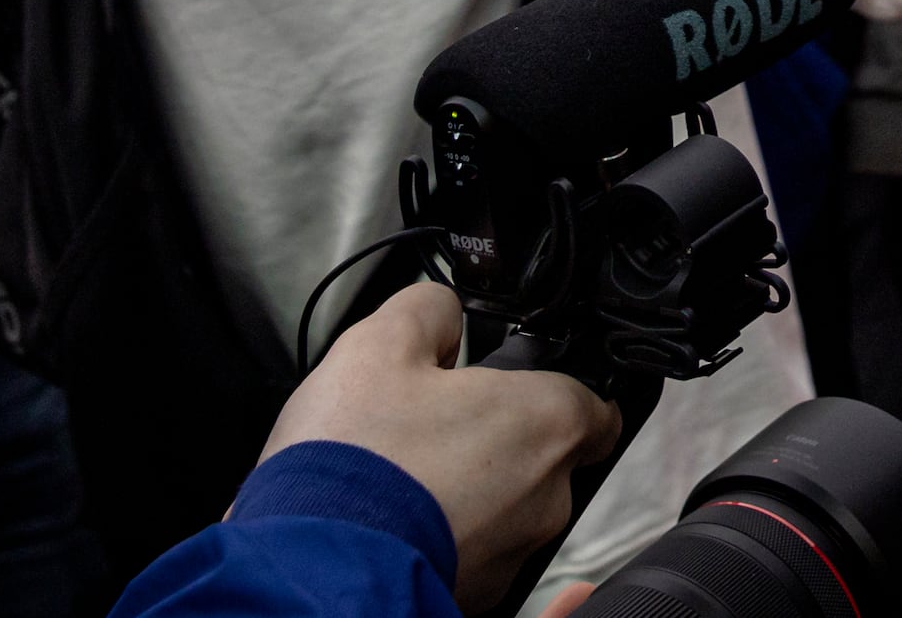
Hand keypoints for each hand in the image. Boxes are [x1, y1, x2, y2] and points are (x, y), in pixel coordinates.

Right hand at [264, 279, 621, 616]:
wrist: (307, 565)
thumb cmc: (353, 460)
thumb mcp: (378, 345)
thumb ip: (428, 311)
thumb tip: (443, 313)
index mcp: (546, 424)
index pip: (594, 405)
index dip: (556, 389)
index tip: (515, 388)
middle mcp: (547, 496)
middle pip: (544, 458)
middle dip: (497, 442)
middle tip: (435, 428)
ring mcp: (512, 555)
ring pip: (506, 510)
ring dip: (468, 492)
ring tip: (402, 477)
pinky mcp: (474, 596)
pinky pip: (473, 553)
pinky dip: (443, 536)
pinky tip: (393, 520)